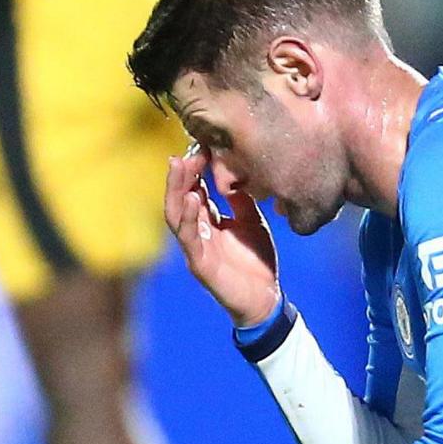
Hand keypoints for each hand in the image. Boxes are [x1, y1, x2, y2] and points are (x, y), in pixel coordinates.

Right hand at [162, 153, 282, 325]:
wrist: (266, 298)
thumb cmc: (257, 261)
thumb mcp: (251, 220)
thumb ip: (240, 199)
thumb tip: (234, 172)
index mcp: (208, 221)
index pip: (194, 189)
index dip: (194, 168)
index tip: (200, 145)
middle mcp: (197, 233)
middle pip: (179, 198)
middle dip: (179, 174)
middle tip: (184, 150)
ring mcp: (196, 249)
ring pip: (177, 216)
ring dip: (176, 190)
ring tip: (180, 166)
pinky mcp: (201, 265)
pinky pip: (190, 239)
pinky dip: (189, 218)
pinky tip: (192, 199)